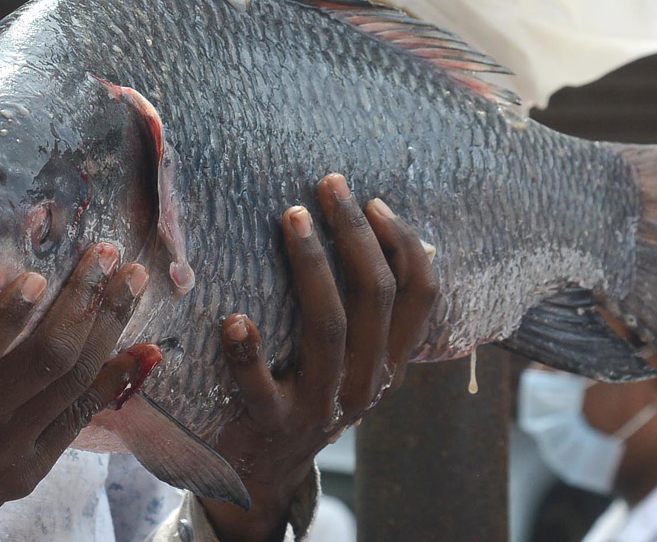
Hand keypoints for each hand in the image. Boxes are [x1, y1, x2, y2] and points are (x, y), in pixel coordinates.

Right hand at [0, 242, 149, 541]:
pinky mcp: (27, 473)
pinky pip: (78, 420)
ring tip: (133, 282)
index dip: (9, 317)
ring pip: (72, 386)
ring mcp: (5, 453)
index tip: (40, 274)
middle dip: (85, 304)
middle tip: (109, 254)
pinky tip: (138, 348)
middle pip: (44, 363)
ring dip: (109, 329)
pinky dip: (112, 380)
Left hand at [202, 174, 438, 541]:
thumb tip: (385, 230)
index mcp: (390, 361)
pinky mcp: (272, 423)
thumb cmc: (306, 390)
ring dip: (313, 266)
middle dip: (355, 234)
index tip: (374, 202)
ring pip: (329, 328)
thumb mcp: (352, 358)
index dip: (404, 245)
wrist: (265, 471)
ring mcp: (321, 405)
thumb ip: (368, 312)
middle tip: (329, 185)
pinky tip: (235, 320)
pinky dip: (249, 353)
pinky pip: (262, 386)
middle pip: (375, 297)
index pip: (420, 296)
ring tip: (293, 218)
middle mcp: (367, 382)